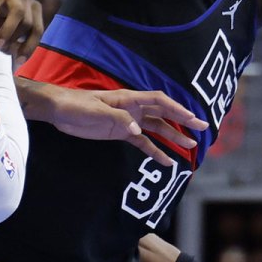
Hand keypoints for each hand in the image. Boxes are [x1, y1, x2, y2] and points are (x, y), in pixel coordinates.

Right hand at [0, 0, 43, 61]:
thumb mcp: (1, 38)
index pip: (37, 30)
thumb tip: (18, 57)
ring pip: (19, 11)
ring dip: (8, 30)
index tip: (19, 61)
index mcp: (31, 9)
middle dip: (15, 39)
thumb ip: (11, 46)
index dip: (30, 47)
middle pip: (29, 23)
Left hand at [46, 86, 208, 166]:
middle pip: (163, 115)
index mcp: (129, 99)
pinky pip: (142, 143)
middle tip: (202, 131)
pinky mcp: (120, 133)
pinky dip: (154, 151)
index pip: (160, 102)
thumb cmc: (77, 106)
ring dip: (172, 137)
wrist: (59, 111)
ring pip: (156, 129)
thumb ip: (118, 120)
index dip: (178, 109)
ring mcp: (128, 121)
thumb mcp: (96, 112)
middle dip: (183, 122)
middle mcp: (133, 109)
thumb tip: (138, 131)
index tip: (193, 119)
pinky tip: (165, 162)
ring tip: (190, 148)